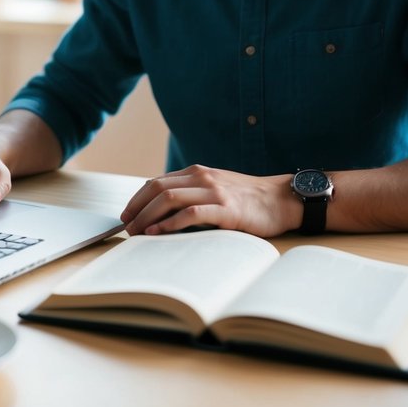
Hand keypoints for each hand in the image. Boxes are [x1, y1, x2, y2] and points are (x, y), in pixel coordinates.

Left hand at [120, 165, 298, 236]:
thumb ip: (192, 193)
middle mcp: (202, 178)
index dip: (137, 199)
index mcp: (197, 173)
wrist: (281, 200)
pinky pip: (191, 213)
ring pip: (169, 198)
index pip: (156, 182)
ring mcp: (214, 191)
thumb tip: (162, 211)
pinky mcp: (226, 208)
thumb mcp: (215, 189)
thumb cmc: (247, 199)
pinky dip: (169, 223)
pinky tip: (158, 233)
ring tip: (136, 232)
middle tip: (126, 227)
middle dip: (136, 208)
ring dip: (147, 216)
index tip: (126, 215)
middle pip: (157, 189)